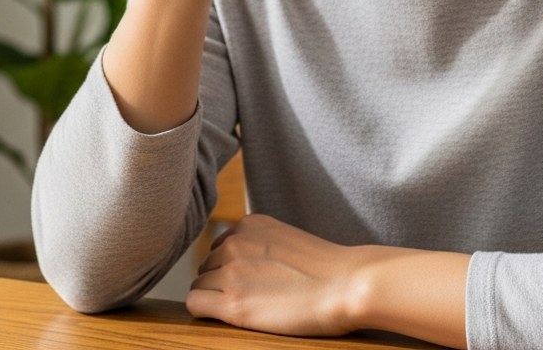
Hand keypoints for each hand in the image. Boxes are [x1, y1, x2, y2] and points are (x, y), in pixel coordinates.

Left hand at [187, 214, 468, 347]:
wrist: (347, 285)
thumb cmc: (327, 270)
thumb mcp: (285, 239)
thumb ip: (260, 244)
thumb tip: (243, 262)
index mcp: (247, 224)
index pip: (218, 247)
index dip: (228, 268)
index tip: (248, 283)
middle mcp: (233, 242)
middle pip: (206, 266)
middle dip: (220, 282)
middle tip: (250, 299)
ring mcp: (231, 271)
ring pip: (201, 284)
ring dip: (215, 297)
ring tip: (248, 308)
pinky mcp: (234, 303)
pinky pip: (196, 304)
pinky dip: (204, 311)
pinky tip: (223, 318)